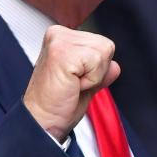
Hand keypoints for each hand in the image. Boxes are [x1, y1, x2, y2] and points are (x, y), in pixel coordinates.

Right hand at [23, 25, 120, 141]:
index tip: (73, 81)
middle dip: (97, 71)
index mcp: (61, 37)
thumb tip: (114, 66)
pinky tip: (72, 85)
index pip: (101, 43)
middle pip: (106, 45)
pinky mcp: (62, 52)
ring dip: (93, 76)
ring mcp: (59, 41)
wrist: (41, 121)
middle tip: (72, 84)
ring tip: (71, 84)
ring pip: (104, 51)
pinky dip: (91, 80)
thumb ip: (100, 72)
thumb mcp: (85, 84)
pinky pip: (97, 61)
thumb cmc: (57, 106)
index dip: (95, 69)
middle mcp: (58, 34)